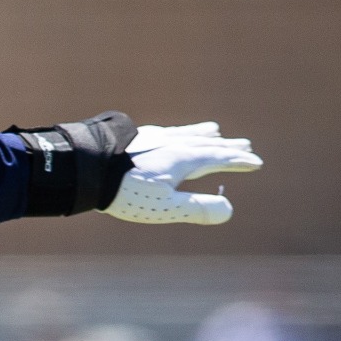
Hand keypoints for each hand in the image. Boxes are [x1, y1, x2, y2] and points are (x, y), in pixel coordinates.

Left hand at [103, 122, 261, 224]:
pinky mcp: (132, 139)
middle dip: (226, 147)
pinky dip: (176, 133)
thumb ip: (197, 208)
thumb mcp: (165, 206)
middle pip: (205, 144)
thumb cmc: (125, 191)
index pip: (218, 159)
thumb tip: (228, 209)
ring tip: (214, 130)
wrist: (85, 169)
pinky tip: (169, 134)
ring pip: (184, 135)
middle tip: (245, 144)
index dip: (238, 161)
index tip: (256, 162)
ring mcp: (151, 139)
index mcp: (183, 159)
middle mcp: (171, 144)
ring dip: (202, 135)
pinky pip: (164, 133)